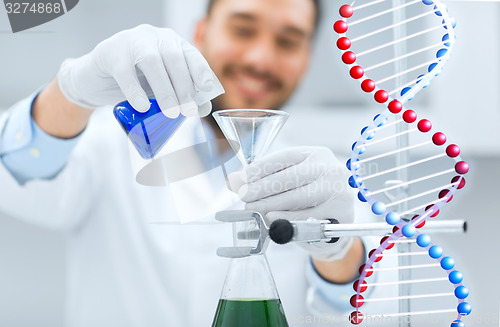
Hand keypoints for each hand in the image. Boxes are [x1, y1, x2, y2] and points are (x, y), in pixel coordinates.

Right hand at [57, 24, 223, 117]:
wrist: (96, 80)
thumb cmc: (134, 82)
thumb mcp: (160, 89)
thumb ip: (181, 95)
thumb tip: (203, 109)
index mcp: (170, 43)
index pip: (190, 53)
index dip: (200, 70)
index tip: (207, 89)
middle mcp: (153, 37)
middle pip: (173, 58)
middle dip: (184, 86)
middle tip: (189, 111)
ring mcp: (130, 41)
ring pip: (151, 62)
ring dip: (164, 89)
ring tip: (171, 112)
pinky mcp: (109, 52)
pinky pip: (124, 71)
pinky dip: (135, 91)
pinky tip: (142, 106)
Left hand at [229, 146, 355, 260]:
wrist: (336, 220)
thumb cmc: (309, 197)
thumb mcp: (291, 181)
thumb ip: (267, 179)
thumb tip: (234, 180)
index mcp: (315, 154)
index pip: (285, 157)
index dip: (260, 167)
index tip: (241, 177)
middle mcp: (329, 168)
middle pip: (291, 176)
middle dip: (263, 187)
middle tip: (243, 195)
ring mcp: (338, 188)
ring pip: (300, 196)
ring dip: (271, 203)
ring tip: (253, 208)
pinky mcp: (342, 210)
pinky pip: (309, 215)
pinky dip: (287, 217)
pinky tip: (271, 218)